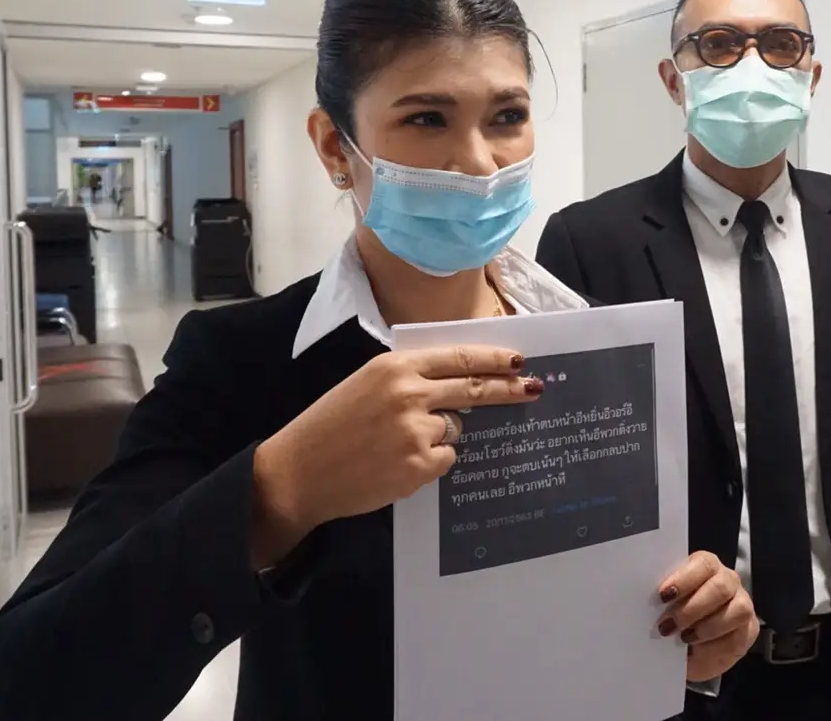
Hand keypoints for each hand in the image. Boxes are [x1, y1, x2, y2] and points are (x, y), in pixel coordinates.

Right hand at [251, 345, 540, 565]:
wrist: (298, 472)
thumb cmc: (330, 426)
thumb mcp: (366, 384)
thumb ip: (409, 379)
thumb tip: (457, 382)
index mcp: (395, 366)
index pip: (458, 357)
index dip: (492, 359)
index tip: (518, 360)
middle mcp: (409, 393)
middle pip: (473, 388)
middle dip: (506, 389)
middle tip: (532, 389)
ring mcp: (416, 430)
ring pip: (454, 429)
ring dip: (439, 436)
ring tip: (395, 445)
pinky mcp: (418, 465)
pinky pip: (444, 459)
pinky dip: (429, 463)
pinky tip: (396, 465)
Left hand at [655, 552, 757, 683]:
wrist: (689, 651)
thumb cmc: (675, 618)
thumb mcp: (666, 606)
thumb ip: (663, 598)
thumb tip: (648, 601)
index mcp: (705, 566)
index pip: (703, 564)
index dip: (684, 579)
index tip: (663, 596)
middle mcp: (727, 580)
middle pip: (719, 588)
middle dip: (691, 609)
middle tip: (667, 626)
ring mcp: (742, 603)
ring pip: (736, 610)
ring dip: (707, 628)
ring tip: (683, 639)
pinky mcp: (749, 629)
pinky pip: (738, 636)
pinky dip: (715, 647)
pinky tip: (698, 650)